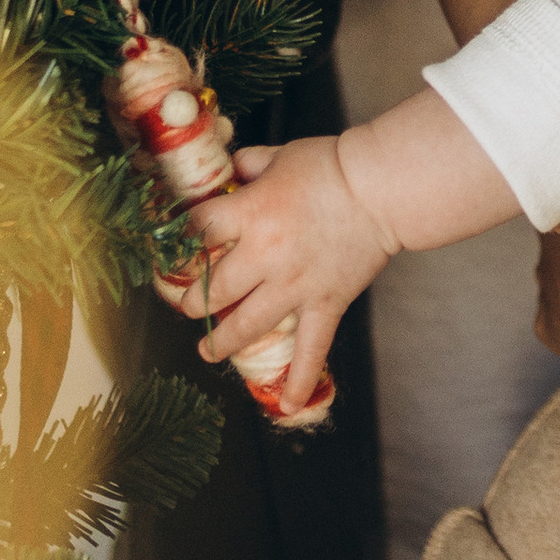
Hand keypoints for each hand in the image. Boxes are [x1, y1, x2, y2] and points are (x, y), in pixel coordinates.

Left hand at [189, 134, 393, 413]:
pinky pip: (311, 349)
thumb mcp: (280, 154)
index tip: (176, 247)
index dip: (181, 240)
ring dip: (220, 342)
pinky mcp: (325, 303)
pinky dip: (299, 380)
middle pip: (211, 289)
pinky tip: (286, 404)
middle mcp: (264, 255)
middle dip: (189, 300)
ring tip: (207, 349)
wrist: (383, 188)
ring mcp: (294, 286)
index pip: (197, 232)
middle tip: (184, 304)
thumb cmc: (332, 165)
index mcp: (250, 214)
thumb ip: (249, 165)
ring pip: (245, 325)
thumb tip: (230, 172)